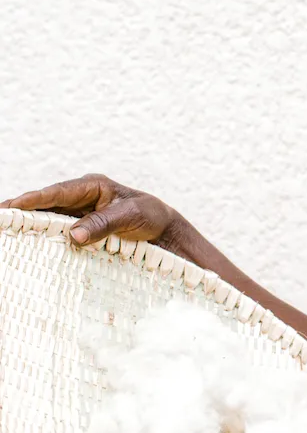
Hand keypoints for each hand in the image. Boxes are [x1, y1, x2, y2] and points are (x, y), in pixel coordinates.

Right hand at [0, 174, 180, 249]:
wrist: (164, 231)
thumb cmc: (150, 217)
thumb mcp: (131, 216)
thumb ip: (103, 223)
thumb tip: (73, 235)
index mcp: (93, 186)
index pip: (57, 192)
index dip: (33, 199)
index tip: (11, 206)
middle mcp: (82, 198)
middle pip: (46, 205)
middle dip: (22, 211)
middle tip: (0, 219)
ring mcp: (80, 214)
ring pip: (49, 219)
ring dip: (30, 226)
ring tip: (7, 233)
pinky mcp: (82, 230)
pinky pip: (59, 232)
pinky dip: (45, 238)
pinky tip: (29, 246)